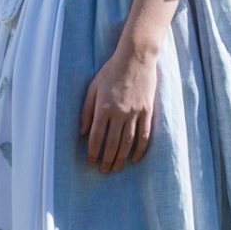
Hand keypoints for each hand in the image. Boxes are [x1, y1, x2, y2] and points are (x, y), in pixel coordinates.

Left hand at [79, 50, 157, 173]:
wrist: (136, 57)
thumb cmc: (111, 71)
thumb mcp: (93, 87)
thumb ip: (86, 110)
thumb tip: (83, 132)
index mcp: (103, 107)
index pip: (97, 137)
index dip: (93, 153)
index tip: (91, 163)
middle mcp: (119, 113)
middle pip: (112, 144)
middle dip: (107, 160)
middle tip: (104, 172)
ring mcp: (135, 113)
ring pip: (128, 143)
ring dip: (121, 159)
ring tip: (116, 169)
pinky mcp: (147, 111)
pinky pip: (145, 135)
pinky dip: (140, 149)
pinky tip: (135, 159)